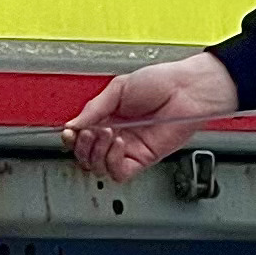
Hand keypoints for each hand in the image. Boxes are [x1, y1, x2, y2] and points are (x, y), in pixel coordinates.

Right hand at [62, 51, 238, 180]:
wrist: (186, 89)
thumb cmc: (161, 82)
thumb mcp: (118, 88)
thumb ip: (94, 108)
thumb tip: (73, 124)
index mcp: (108, 117)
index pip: (81, 137)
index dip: (72, 138)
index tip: (69, 132)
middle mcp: (117, 135)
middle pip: (86, 156)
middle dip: (82, 146)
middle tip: (89, 132)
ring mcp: (129, 149)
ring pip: (99, 167)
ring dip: (96, 152)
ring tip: (106, 133)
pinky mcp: (143, 159)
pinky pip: (119, 172)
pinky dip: (112, 161)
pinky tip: (117, 143)